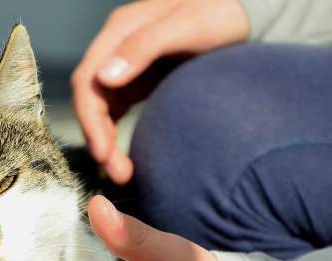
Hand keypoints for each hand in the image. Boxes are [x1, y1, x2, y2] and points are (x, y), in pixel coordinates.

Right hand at [71, 0, 250, 183]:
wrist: (243, 12)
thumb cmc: (218, 12)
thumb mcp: (187, 26)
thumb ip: (144, 47)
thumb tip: (105, 78)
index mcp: (119, 31)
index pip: (88, 80)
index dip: (90, 120)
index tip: (103, 153)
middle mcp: (116, 48)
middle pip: (92, 99)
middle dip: (98, 138)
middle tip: (119, 173)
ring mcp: (126, 65)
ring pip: (102, 109)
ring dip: (106, 142)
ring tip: (123, 173)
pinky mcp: (138, 80)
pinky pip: (117, 111)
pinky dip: (115, 134)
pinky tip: (125, 157)